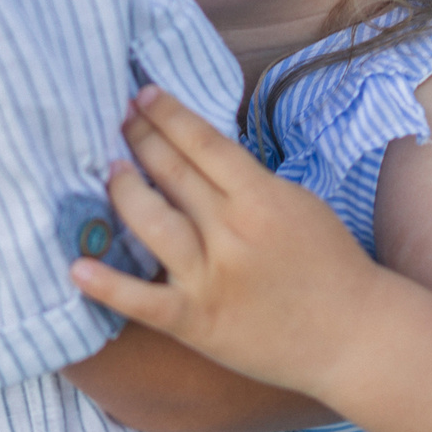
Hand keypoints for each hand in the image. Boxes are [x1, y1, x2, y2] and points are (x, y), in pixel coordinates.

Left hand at [69, 86, 385, 398]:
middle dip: (140, 140)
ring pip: (150, 223)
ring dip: (122, 190)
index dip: (167, 114)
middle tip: (119, 119)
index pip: (201, 143)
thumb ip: (248, 183)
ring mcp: (210, 277)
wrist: (354, 336)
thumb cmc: (331, 266)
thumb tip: (198, 156)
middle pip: (171, 174)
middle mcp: (230, 232)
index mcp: (260, 197)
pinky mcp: (198, 321)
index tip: (143, 95)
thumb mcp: (297, 204)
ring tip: (107, 170)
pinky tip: (77, 267)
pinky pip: (143, 301)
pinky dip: (108, 286)